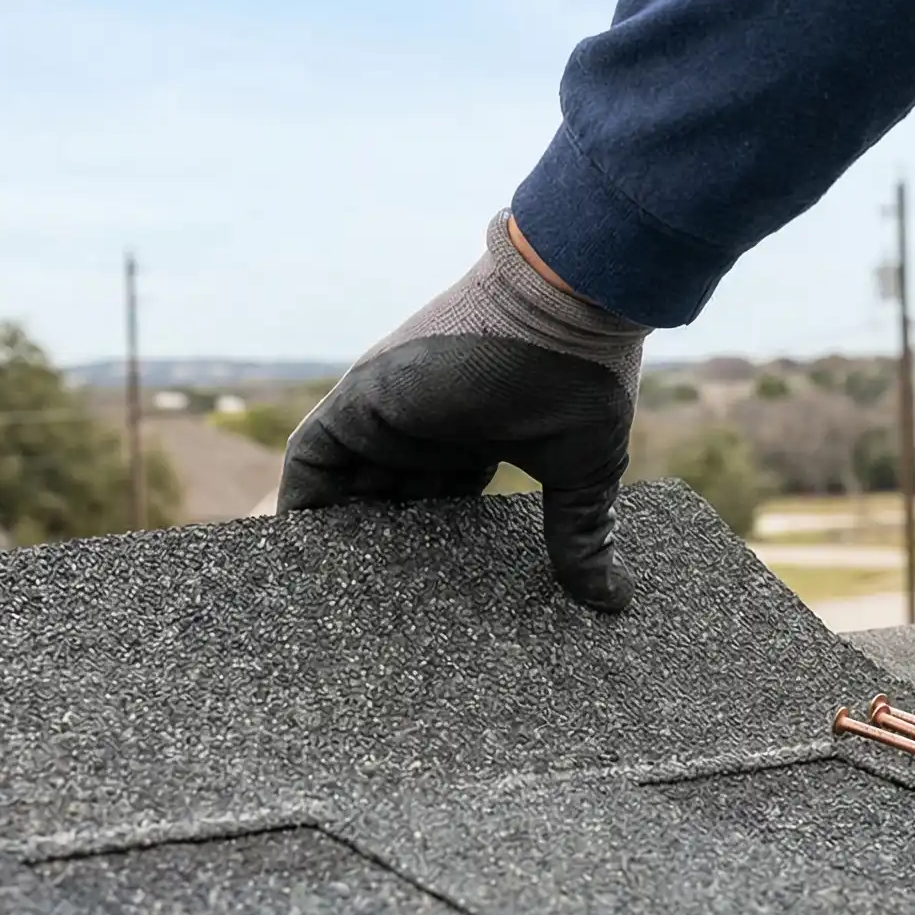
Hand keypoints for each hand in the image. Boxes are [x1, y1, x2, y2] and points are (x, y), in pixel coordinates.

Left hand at [278, 212, 648, 611]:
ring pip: (341, 480)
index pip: (434, 496)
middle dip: (374, 548)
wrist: (566, 302)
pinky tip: (301, 556)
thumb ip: (584, 535)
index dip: (425, 545)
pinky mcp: (360, 401)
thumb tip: (614, 600)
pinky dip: (300, 503)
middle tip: (366, 613)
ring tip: (325, 596)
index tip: (426, 598)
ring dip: (331, 531)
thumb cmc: (583, 376)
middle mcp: (423, 423)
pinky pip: (309, 458)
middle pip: (383, 494)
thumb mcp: (585, 470)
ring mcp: (388, 410)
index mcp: (472, 436)